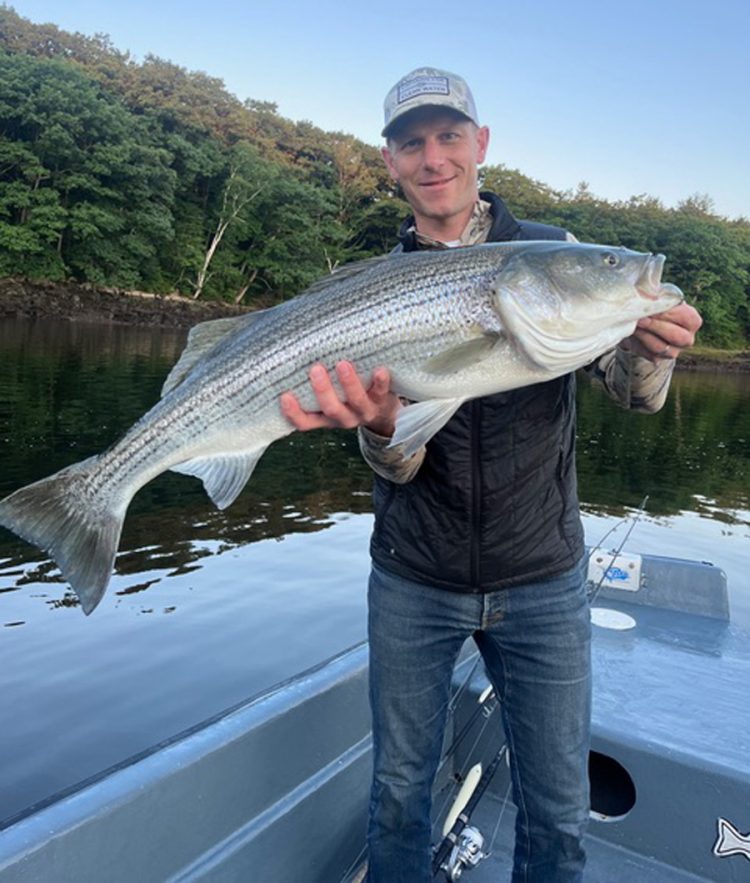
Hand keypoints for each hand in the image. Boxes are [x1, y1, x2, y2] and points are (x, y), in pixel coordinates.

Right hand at [279, 361, 401, 436]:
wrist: (384, 413)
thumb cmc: (347, 398)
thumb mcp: (330, 399)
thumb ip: (313, 387)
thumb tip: (293, 354)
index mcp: (326, 418)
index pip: (305, 423)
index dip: (293, 413)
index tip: (284, 396)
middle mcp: (344, 417)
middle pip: (331, 409)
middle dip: (322, 390)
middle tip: (315, 369)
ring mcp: (364, 410)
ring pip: (356, 401)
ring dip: (349, 383)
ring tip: (342, 364)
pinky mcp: (383, 400)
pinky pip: (382, 392)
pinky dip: (381, 381)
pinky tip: (380, 369)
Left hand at [622, 303, 702, 361]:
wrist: (640, 323)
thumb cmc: (653, 306)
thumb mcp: (656, 297)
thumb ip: (656, 295)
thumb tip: (646, 291)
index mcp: (692, 320)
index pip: (686, 318)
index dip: (669, 314)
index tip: (653, 308)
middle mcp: (687, 338)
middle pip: (677, 337)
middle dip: (656, 327)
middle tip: (641, 319)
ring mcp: (674, 351)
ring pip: (661, 348)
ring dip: (644, 336)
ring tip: (634, 325)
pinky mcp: (658, 359)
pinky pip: (649, 355)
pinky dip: (638, 345)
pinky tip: (632, 334)